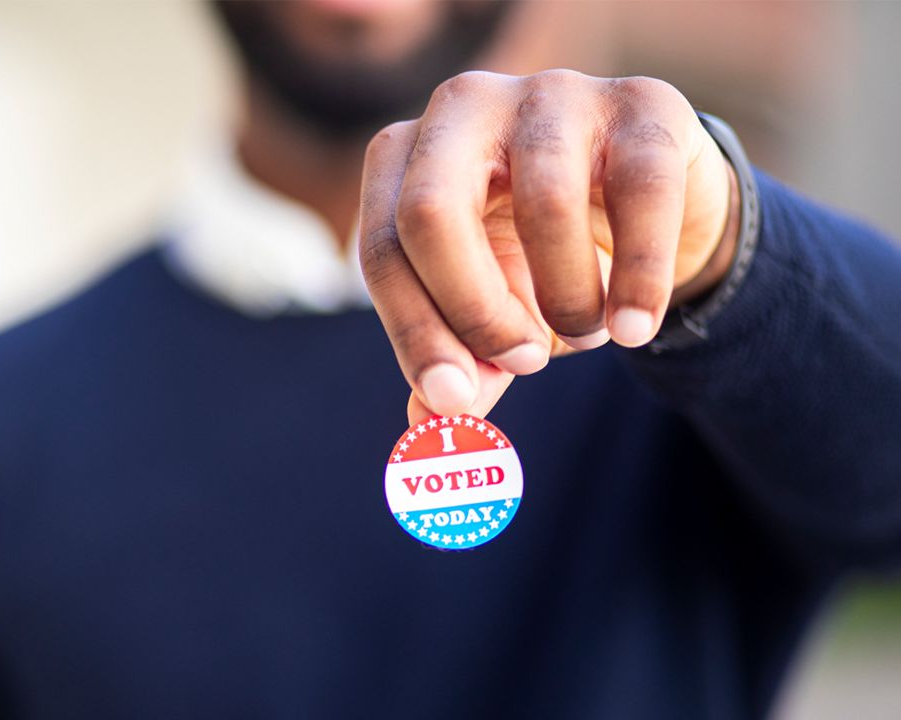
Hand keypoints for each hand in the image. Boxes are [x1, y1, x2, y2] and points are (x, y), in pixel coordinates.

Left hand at [358, 70, 738, 423]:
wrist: (653, 212)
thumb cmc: (543, 260)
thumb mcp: (493, 314)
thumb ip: (461, 363)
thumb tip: (429, 421)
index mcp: (405, 156)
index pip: (381, 247)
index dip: (414, 332)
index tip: (455, 398)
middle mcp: (464, 107)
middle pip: (431, 212)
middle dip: (473, 310)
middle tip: (522, 364)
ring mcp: (553, 94)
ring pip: (543, 204)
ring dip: (567, 299)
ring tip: (586, 333)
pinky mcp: (643, 103)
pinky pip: (640, 196)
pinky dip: (638, 279)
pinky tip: (634, 327)